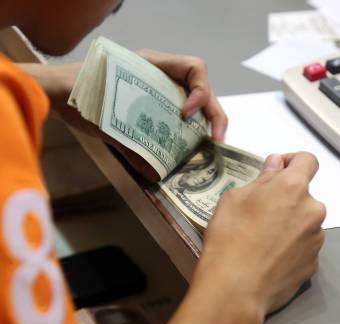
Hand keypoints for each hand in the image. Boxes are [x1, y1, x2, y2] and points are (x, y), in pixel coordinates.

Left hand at [22, 53, 226, 181]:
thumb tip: (153, 174)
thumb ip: (129, 147)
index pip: (194, 68)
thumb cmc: (79, 97)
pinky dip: (183, 131)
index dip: (201, 92)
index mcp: (152, 65)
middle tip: (216, 142)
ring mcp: (156, 90)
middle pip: (200, 88)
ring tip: (205, 147)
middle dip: (214, 114)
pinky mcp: (149, 106)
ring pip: (192, 102)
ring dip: (203, 123)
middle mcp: (159, 75)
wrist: (56, 93)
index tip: (187, 114)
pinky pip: (175, 115)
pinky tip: (181, 149)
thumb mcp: (105, 121)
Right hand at [194, 152, 325, 323]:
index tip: (277, 171)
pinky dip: (291, 251)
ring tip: (263, 244)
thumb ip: (262, 180)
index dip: (292, 162)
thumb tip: (276, 166)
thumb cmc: (229, 238)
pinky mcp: (313, 266)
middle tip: (260, 216)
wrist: (235, 289)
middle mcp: (313, 211)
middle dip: (286, 202)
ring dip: (290, 227)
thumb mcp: (234, 199)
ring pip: (305, 225)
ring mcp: (316, 241)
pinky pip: (303, 250)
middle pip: (305, 198)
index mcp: (293, 188)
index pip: (307, 161)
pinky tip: (269, 261)